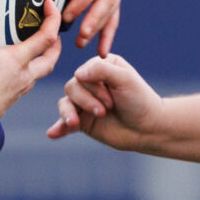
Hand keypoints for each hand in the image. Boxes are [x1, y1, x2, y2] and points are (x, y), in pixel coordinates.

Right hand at [0, 0, 63, 116]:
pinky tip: (14, 73)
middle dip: (56, 46)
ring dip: (42, 62)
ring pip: (39, 74)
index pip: (46, 37)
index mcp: (19, 60)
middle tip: (54, 35)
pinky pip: (25, 86)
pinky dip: (26, 76)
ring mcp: (19, 90)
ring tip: (34, 53)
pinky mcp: (9, 100)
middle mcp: (24, 75)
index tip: (50, 5)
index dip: (53, 19)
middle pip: (50, 60)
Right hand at [46, 53, 165, 148]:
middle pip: (72, 87)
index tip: (114, 97)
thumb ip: (101, 70)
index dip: (94, 86)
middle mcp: (91, 82)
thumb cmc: (139, 100)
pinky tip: (52, 134)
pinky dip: (58, 127)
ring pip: (65, 103)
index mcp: (101, 66)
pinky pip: (64, 123)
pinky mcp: (82, 121)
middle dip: (87, 100)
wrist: (147, 129)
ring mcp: (85, 102)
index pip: (83, 72)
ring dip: (70, 114)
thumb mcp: (124, 79)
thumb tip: (76, 74)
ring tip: (76, 124)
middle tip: (106, 110)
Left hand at [62, 0, 130, 57]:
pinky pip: (113, 19)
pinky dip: (107, 36)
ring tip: (81, 45)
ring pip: (110, 13)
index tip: (65, 16)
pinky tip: (102, 52)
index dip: (81, 2)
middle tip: (79, 38)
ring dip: (96, 31)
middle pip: (106, 2)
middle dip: (92, 21)